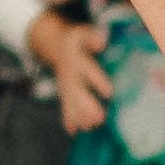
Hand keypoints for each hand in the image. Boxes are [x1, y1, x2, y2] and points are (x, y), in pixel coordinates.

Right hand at [35, 8, 111, 133]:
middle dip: (87, 105)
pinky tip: (73, 132)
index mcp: (76, 59)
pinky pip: (64, 106)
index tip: (109, 93)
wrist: (55, 46)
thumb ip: (91, 37)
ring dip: (79, 116)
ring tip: (89, 127)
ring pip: (71, 102)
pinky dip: (68, 119)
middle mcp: (69, 74)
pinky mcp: (64, 93)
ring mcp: (65, 85)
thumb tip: (101, 42)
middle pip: (78, 91)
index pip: (88, 70)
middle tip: (100, 119)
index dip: (97, 80)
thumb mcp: (82, 33)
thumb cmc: (76, 40)